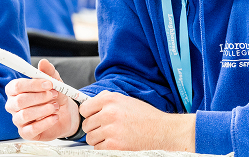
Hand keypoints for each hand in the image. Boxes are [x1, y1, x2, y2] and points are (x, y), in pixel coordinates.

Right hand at [5, 59, 80, 139]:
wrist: (65, 114)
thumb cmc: (54, 96)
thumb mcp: (55, 82)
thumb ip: (49, 72)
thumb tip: (43, 62)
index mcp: (15, 90)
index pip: (17, 86)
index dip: (33, 85)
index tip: (49, 83)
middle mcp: (13, 105)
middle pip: (20, 101)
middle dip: (40, 97)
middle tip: (54, 95)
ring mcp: (18, 120)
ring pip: (25, 115)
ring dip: (43, 109)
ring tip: (55, 106)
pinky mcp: (25, 133)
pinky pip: (31, 129)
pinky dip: (45, 122)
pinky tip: (54, 117)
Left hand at [80, 90, 195, 150]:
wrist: (163, 132)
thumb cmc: (146, 117)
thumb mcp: (126, 100)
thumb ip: (107, 99)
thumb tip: (91, 102)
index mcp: (111, 100)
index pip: (84, 108)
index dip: (88, 114)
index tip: (92, 117)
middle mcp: (109, 113)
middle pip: (86, 125)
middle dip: (94, 128)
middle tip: (104, 128)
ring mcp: (112, 130)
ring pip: (90, 138)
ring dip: (98, 139)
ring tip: (111, 135)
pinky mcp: (115, 146)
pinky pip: (98, 149)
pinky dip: (104, 148)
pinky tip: (115, 142)